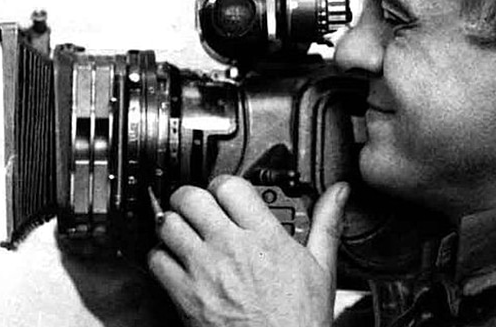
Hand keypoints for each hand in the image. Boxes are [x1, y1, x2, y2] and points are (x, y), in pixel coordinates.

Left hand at [148, 175, 349, 326]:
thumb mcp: (321, 266)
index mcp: (264, 236)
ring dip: (173, 221)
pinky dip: (160, 255)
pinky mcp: (186, 295)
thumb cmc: (299, 319)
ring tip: (184, 227)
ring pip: (169, 224)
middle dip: (192, 196)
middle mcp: (231, 248)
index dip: (224, 184)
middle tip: (199, 205)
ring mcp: (205, 270)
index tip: (225, 192)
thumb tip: (338, 194)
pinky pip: (156, 261)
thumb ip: (326, 222)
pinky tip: (175, 259)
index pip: (230, 186)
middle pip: (192, 198)